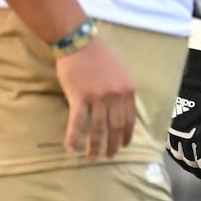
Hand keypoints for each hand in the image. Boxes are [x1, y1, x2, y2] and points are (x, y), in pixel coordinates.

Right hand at [56, 38, 135, 160]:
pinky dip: (73, 138)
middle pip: (115, 127)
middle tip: (108, 156)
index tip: (124, 145)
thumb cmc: (100, 57)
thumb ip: (123, 92)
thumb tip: (122, 112)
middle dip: (112, 145)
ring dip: (94, 146)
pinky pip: (77, 123)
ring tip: (92, 157)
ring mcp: (98, 98)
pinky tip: (71, 149)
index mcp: (128, 90)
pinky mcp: (80, 97)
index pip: (130, 119)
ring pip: (97, 129)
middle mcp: (116, 96)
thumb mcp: (121, 74)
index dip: (126, 135)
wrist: (80, 43)